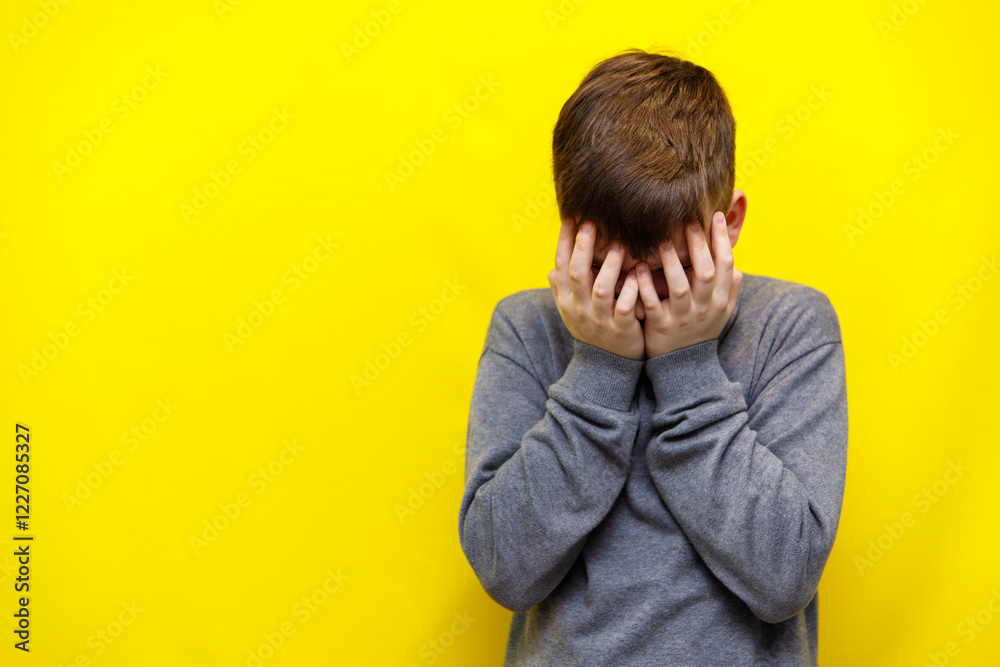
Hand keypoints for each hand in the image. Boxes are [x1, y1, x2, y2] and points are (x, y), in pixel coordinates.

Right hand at [548, 218, 644, 359]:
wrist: (606, 366)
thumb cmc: (592, 329)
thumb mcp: (572, 312)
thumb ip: (564, 290)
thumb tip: (551, 269)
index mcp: (566, 300)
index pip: (560, 266)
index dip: (564, 242)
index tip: (570, 218)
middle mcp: (579, 309)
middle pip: (577, 273)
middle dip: (583, 247)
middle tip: (592, 223)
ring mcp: (599, 320)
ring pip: (601, 289)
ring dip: (610, 266)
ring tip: (619, 245)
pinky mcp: (620, 330)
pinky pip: (624, 307)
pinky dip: (629, 290)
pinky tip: (636, 274)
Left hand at [635, 211, 742, 357]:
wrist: (685, 368)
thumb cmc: (701, 331)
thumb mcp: (722, 314)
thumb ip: (730, 290)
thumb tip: (737, 267)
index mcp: (721, 300)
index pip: (727, 264)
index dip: (722, 240)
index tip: (716, 216)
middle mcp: (705, 308)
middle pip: (706, 273)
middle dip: (699, 246)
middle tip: (688, 221)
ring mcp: (683, 318)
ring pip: (679, 287)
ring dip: (671, 263)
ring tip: (662, 240)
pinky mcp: (661, 327)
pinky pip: (653, 304)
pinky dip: (646, 286)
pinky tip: (638, 268)